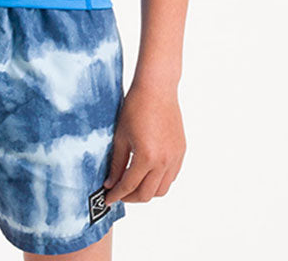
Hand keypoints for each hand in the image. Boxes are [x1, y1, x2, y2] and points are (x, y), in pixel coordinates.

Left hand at [102, 82, 185, 203]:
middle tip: (119, 194)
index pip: (129, 186)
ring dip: (147, 191)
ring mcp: (175, 157)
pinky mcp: (181, 151)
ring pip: (162, 189)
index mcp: (146, 157)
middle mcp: (163, 161)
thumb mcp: (120, 136)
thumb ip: (116, 163)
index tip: (107, 199)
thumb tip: (111, 184)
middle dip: (131, 198)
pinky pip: (171, 176)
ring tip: (133, 185)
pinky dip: (159, 181)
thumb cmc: (136, 107)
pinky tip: (148, 174)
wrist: (157, 88)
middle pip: (147, 194)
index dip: (116, 195)